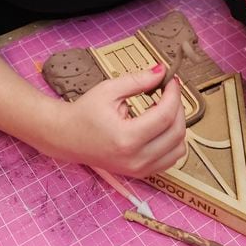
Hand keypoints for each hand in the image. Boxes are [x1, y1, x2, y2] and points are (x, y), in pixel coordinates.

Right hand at [54, 65, 185, 178]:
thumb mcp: (109, 90)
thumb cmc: (84, 112)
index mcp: (127, 137)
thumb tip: (161, 71)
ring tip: (162, 109)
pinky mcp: (141, 173)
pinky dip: (172, 140)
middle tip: (169, 91)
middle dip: (178, 107)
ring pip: (178, 148)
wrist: (67, 137)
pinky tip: (159, 125)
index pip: (165, 115)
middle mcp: (136, 158)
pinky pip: (170, 159)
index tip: (172, 81)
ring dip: (177, 125)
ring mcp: (139, 169)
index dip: (174, 95)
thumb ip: (138, 80)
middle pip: (176, 132)